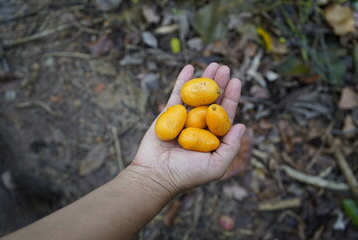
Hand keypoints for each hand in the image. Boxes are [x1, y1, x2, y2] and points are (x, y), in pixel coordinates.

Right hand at [130, 63, 245, 196]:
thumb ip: (231, 146)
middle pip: (212, 101)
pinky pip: (176, 94)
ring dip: (204, 79)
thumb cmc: (187, 174)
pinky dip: (182, 81)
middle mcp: (199, 127)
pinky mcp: (167, 115)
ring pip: (196, 95)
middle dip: (219, 84)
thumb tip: (242, 125)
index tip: (237, 80)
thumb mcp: (216, 166)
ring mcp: (183, 120)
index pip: (225, 114)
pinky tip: (190, 67)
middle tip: (225, 67)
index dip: (232, 97)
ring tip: (214, 64)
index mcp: (212, 138)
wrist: (156, 175)